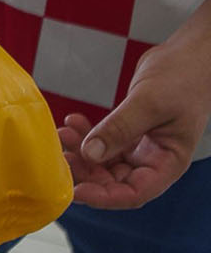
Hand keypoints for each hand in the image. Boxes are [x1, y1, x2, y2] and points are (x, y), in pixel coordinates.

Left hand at [59, 0, 210, 208]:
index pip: (134, 192)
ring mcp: (141, 147)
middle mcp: (154, 160)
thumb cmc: (183, 77)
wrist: (191, 55)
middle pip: (115, 180)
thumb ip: (119, 129)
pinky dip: (87, 134)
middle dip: (86, 171)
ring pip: (105, 162)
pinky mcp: (130, 131)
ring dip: (82, 151)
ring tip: (63, 133)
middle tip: (61, 156)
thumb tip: (90, 153)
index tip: (76, 191)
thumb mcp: (149, 103)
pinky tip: (73, 122)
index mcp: (167, 162)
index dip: (104, 197)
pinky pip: (104, 141)